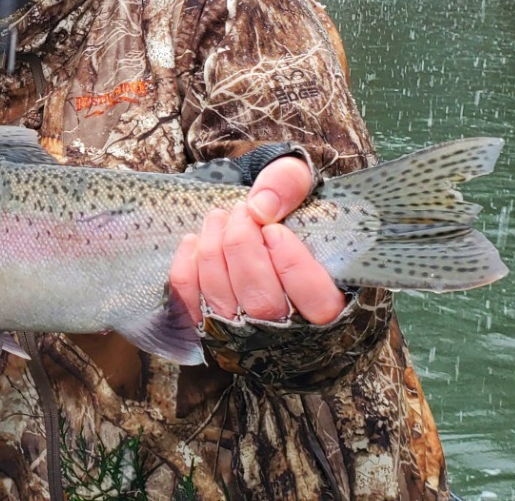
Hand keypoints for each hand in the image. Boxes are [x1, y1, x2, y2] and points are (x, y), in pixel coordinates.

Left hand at [169, 156, 346, 325]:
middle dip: (243, 250)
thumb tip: (261, 206)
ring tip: (218, 218)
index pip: (318, 303)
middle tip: (240, 214)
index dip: (293, 266)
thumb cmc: (287, 204)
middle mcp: (288, 328)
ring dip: (214, 254)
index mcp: (327, 303)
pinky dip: (187, 272)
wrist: (260, 214)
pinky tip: (194, 241)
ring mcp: (245, 334)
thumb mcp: (300, 180)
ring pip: (225, 305)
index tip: (274, 230)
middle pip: (263, 303)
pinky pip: (191, 307)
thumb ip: (290, 182)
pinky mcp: (209, 327)